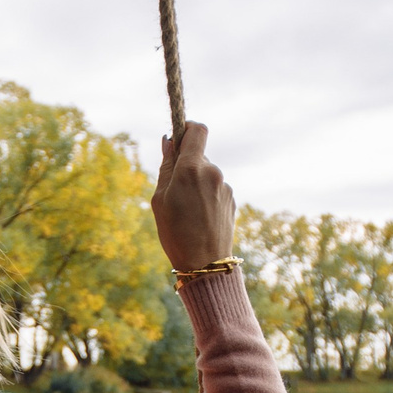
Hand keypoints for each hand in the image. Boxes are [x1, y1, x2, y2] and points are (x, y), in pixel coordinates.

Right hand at [151, 122, 233, 272]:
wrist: (205, 264)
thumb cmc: (175, 233)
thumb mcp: (160, 199)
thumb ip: (166, 166)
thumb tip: (169, 141)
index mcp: (192, 168)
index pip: (197, 130)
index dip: (188, 128)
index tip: (179, 137)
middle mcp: (212, 172)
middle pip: (199, 155)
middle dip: (186, 165)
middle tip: (174, 190)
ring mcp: (225, 186)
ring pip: (207, 174)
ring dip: (196, 183)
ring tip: (187, 211)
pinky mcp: (232, 199)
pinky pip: (215, 188)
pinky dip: (206, 196)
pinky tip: (200, 217)